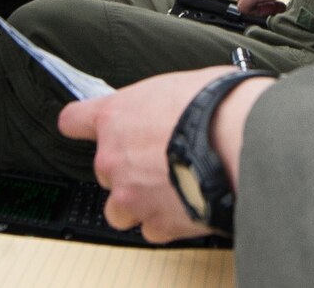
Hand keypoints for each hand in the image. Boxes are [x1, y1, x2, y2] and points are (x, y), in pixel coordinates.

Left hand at [59, 67, 275, 243]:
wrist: (239, 141)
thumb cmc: (215, 105)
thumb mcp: (180, 85)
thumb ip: (160, 103)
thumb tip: (172, 104)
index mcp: (116, 117)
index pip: (74, 120)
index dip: (82, 125)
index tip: (86, 127)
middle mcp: (114, 158)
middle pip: (105, 170)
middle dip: (129, 168)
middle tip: (162, 159)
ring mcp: (131, 194)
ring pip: (119, 208)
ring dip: (139, 202)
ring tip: (171, 189)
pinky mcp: (156, 223)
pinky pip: (153, 228)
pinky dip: (167, 221)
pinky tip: (188, 203)